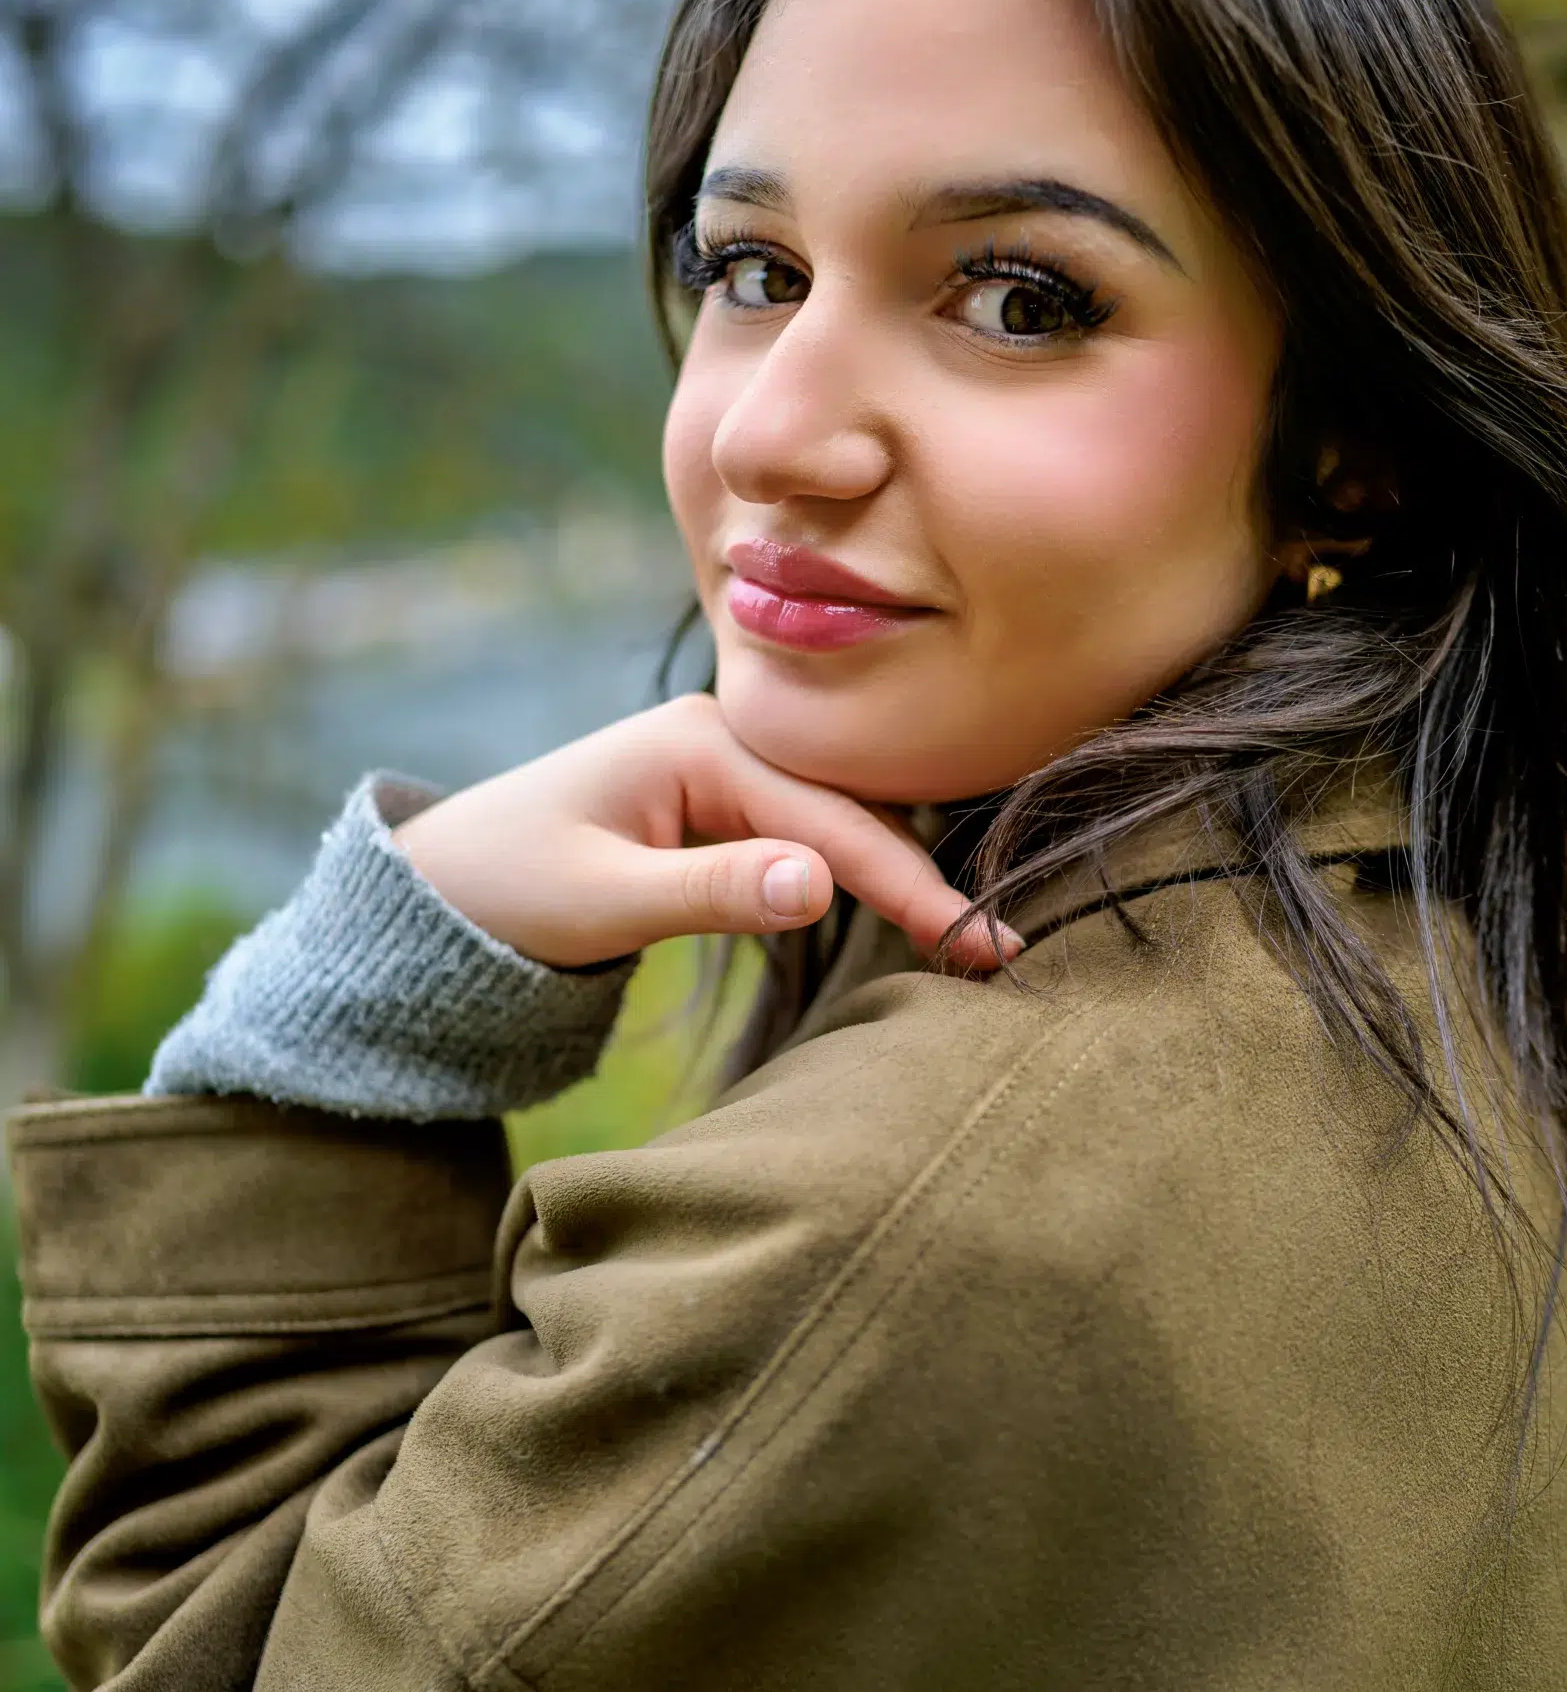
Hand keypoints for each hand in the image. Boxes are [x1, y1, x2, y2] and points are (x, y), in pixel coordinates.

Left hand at [395, 693, 1019, 970]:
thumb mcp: (603, 900)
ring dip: (902, 881)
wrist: (439, 886)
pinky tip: (910, 918)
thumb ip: (713, 892)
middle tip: (1002, 953)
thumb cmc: (505, 890)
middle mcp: (728, 737)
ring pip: (842, 824)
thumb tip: (821, 886)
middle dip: (925, 882)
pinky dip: (861, 879)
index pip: (832, 823)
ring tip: (977, 942)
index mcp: (704, 744)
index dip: (912, 889)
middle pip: (853, 813)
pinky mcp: (725, 804)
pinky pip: (812, 838)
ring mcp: (729, 768)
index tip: (983, 944)